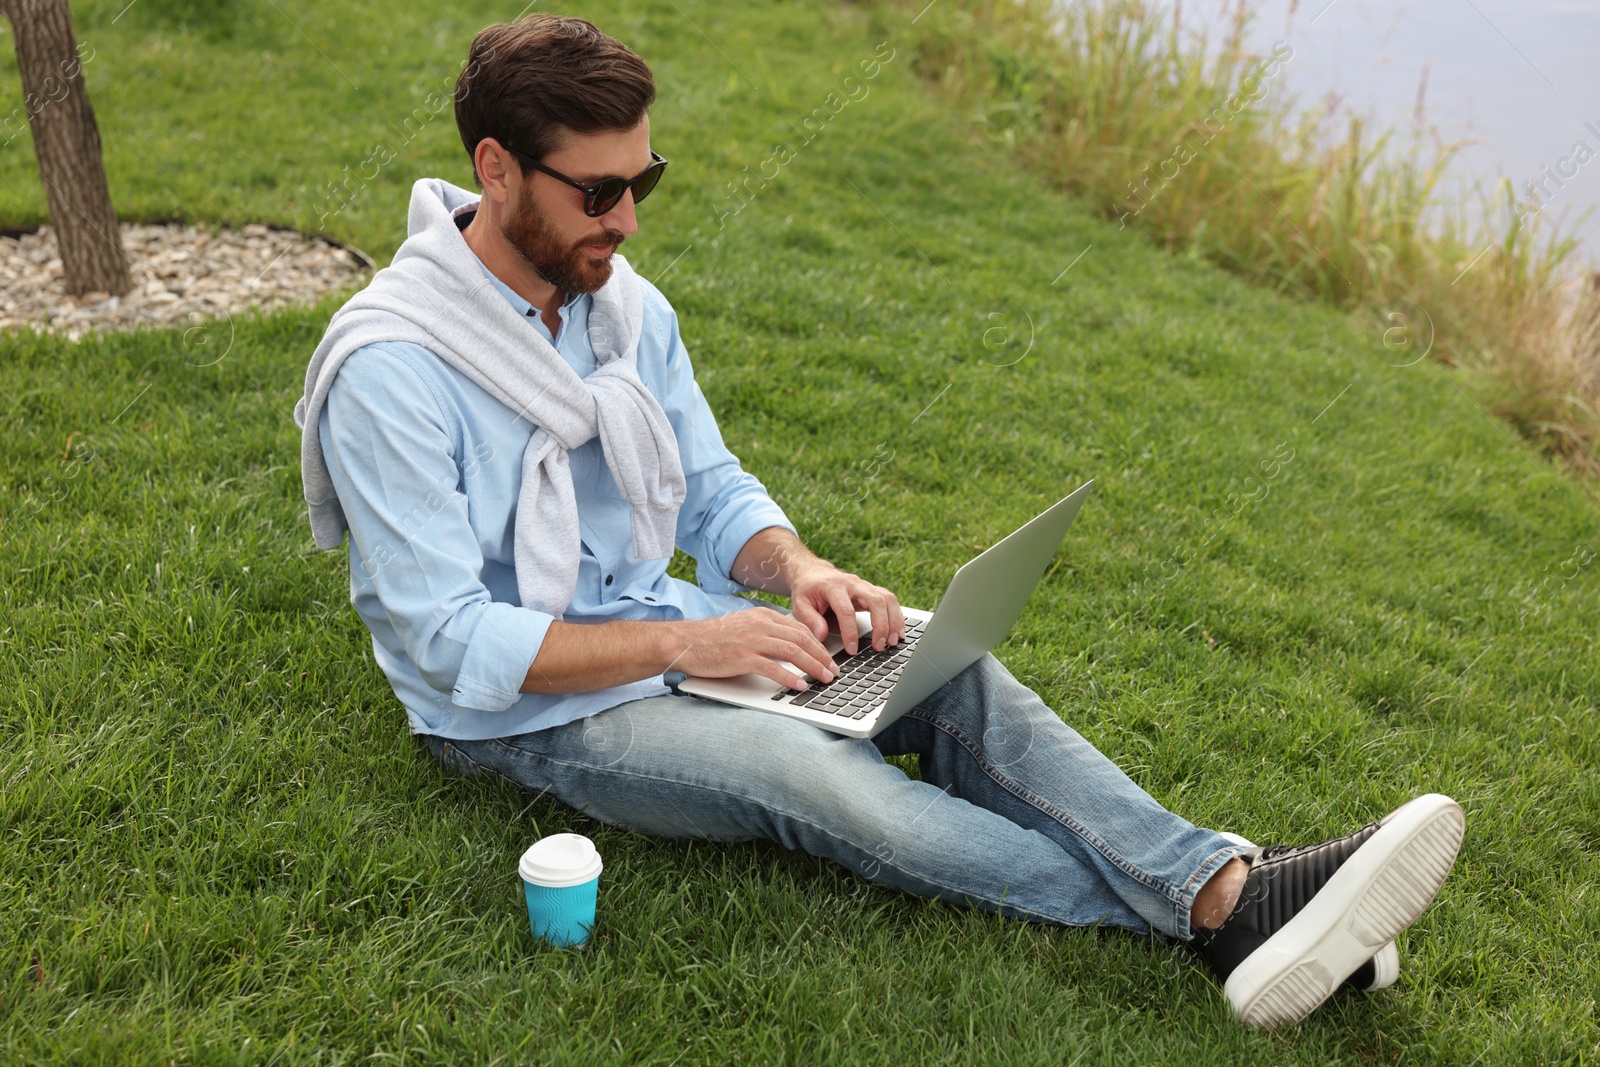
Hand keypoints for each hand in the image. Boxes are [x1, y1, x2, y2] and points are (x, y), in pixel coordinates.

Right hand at [673, 609, 839, 690]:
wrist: (686, 642)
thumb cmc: (713, 639)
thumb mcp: (744, 626)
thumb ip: (765, 631)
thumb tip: (790, 644)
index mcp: (763, 615)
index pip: (799, 628)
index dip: (819, 644)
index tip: (829, 657)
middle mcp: (760, 624)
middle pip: (801, 638)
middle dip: (822, 655)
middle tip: (834, 670)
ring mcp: (752, 640)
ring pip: (793, 651)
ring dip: (813, 666)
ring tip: (825, 678)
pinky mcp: (742, 657)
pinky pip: (774, 668)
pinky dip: (791, 677)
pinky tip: (801, 685)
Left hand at [787, 561, 904, 655]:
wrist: (813, 573)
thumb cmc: (807, 590)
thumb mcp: (800, 604)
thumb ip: (810, 620)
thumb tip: (822, 636)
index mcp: (833, 586)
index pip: (846, 610)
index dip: (850, 631)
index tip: (852, 649)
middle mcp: (852, 583)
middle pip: (874, 601)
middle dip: (880, 625)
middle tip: (879, 646)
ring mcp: (864, 585)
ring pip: (886, 598)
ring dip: (893, 621)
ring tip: (893, 641)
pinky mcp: (870, 590)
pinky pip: (889, 599)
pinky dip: (897, 615)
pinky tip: (899, 631)